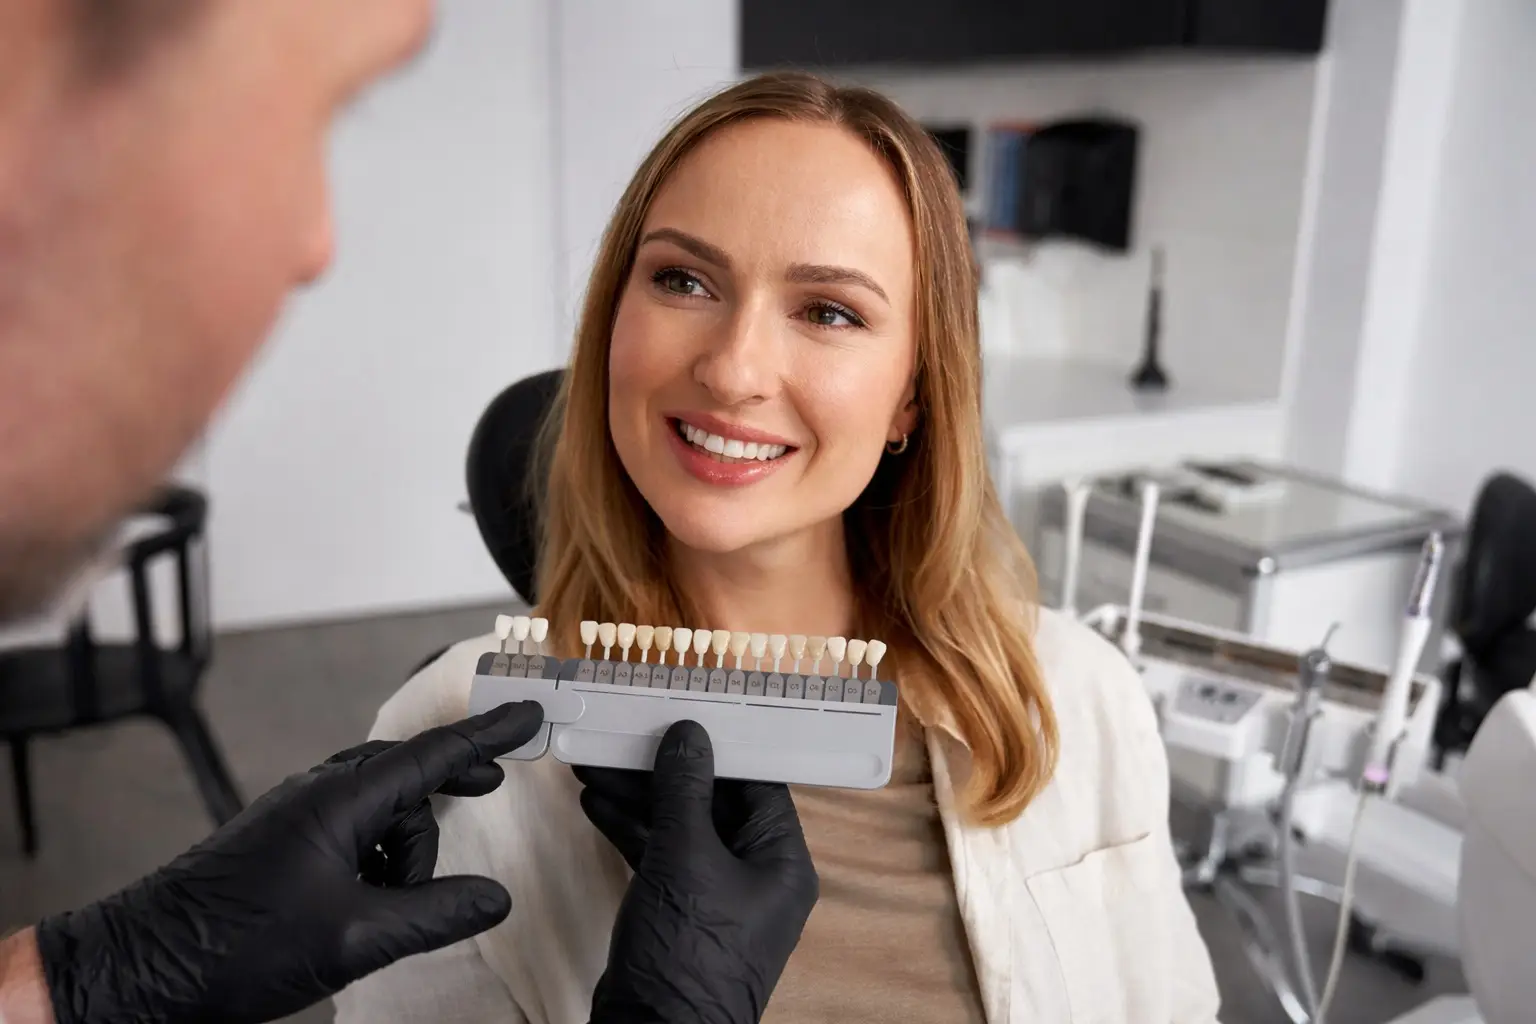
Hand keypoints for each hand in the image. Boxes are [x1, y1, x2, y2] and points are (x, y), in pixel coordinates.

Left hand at [35, 700, 544, 1023]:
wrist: (138, 971)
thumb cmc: (234, 948)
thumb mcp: (355, 937)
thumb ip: (435, 914)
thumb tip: (495, 900)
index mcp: (340, 801)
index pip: (433, 755)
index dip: (489, 737)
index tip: (528, 715)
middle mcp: (317, 795)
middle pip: (407, 776)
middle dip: (446, 788)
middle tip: (491, 783)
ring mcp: (294, 816)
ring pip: (377, 808)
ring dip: (403, 847)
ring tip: (390, 908)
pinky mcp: (278, 842)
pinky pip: (348, 829)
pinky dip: (373, 855)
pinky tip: (364, 904)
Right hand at [575, 721, 818, 1023]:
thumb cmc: (687, 951)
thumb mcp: (685, 857)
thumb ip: (684, 790)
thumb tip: (689, 732)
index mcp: (782, 861)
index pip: (757, 783)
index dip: (718, 747)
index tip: (681, 714)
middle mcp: (757, 875)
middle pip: (713, 801)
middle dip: (664, 771)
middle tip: (620, 737)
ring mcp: (716, 896)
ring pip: (680, 827)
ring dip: (639, 796)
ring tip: (593, 764)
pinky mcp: (679, 912)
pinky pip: (660, 855)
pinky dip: (631, 830)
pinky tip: (595, 803)